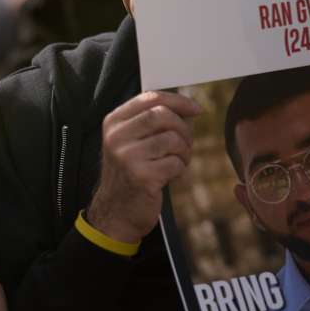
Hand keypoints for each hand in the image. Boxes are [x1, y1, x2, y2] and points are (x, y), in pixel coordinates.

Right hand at [87, 90, 200, 243]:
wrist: (115, 212)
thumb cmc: (129, 173)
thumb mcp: (129, 142)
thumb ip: (150, 122)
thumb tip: (188, 107)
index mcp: (113, 122)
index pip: (150, 98)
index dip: (178, 100)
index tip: (196, 109)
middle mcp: (116, 137)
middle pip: (162, 115)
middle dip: (183, 128)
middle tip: (185, 143)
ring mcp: (127, 157)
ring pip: (172, 139)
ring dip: (184, 151)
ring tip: (176, 161)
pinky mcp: (141, 177)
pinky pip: (175, 163)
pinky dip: (180, 169)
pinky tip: (169, 176)